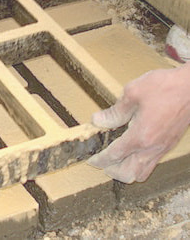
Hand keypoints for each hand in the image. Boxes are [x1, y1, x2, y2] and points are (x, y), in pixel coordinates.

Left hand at [87, 65, 189, 182]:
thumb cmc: (164, 87)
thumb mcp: (132, 93)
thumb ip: (115, 111)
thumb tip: (98, 121)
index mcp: (141, 136)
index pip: (115, 155)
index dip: (100, 160)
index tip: (91, 160)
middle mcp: (152, 147)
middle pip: (129, 173)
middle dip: (112, 171)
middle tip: (101, 162)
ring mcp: (163, 147)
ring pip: (143, 172)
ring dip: (126, 170)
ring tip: (115, 161)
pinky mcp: (170, 143)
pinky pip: (152, 163)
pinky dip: (139, 164)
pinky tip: (132, 151)